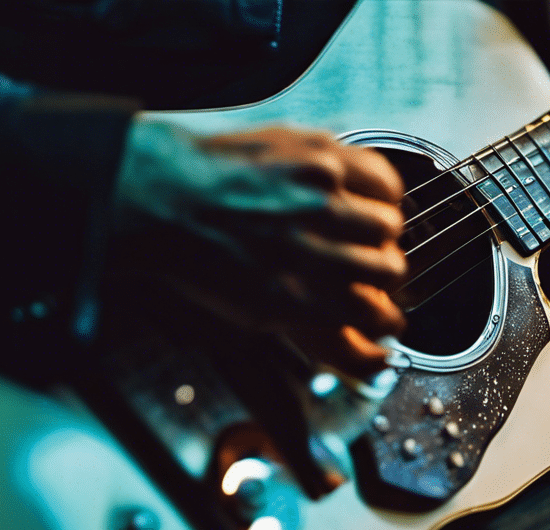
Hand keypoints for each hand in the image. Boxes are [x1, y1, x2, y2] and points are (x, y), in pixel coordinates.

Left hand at [112, 118, 407, 377]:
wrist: (160, 193)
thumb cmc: (196, 253)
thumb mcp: (251, 313)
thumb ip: (312, 330)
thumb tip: (362, 352)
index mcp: (292, 299)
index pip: (372, 321)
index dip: (385, 327)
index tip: (385, 325)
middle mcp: (309, 249)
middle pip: (389, 272)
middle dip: (384, 280)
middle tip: (371, 274)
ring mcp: (317, 201)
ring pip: (389, 227)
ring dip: (380, 236)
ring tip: (361, 233)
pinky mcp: (321, 157)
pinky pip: (382, 180)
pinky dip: (381, 194)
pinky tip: (363, 199)